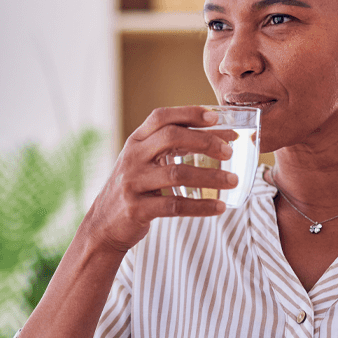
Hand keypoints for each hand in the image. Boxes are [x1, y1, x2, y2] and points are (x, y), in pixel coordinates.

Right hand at [87, 106, 238, 252]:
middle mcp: (132, 158)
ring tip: (233, 180)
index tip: (216, 117)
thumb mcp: (143, 161)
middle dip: (205, 142)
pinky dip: (201, 206)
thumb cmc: (134, 188)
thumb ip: (168, 147)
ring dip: (211, 177)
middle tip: (229, 152)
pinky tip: (219, 207)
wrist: (104, 224)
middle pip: (171, 138)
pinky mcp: (137, 209)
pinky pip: (175, 206)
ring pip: (177, 173)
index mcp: (136, 141)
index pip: (162, 117)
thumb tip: (216, 137)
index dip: (189, 113)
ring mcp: (133, 183)